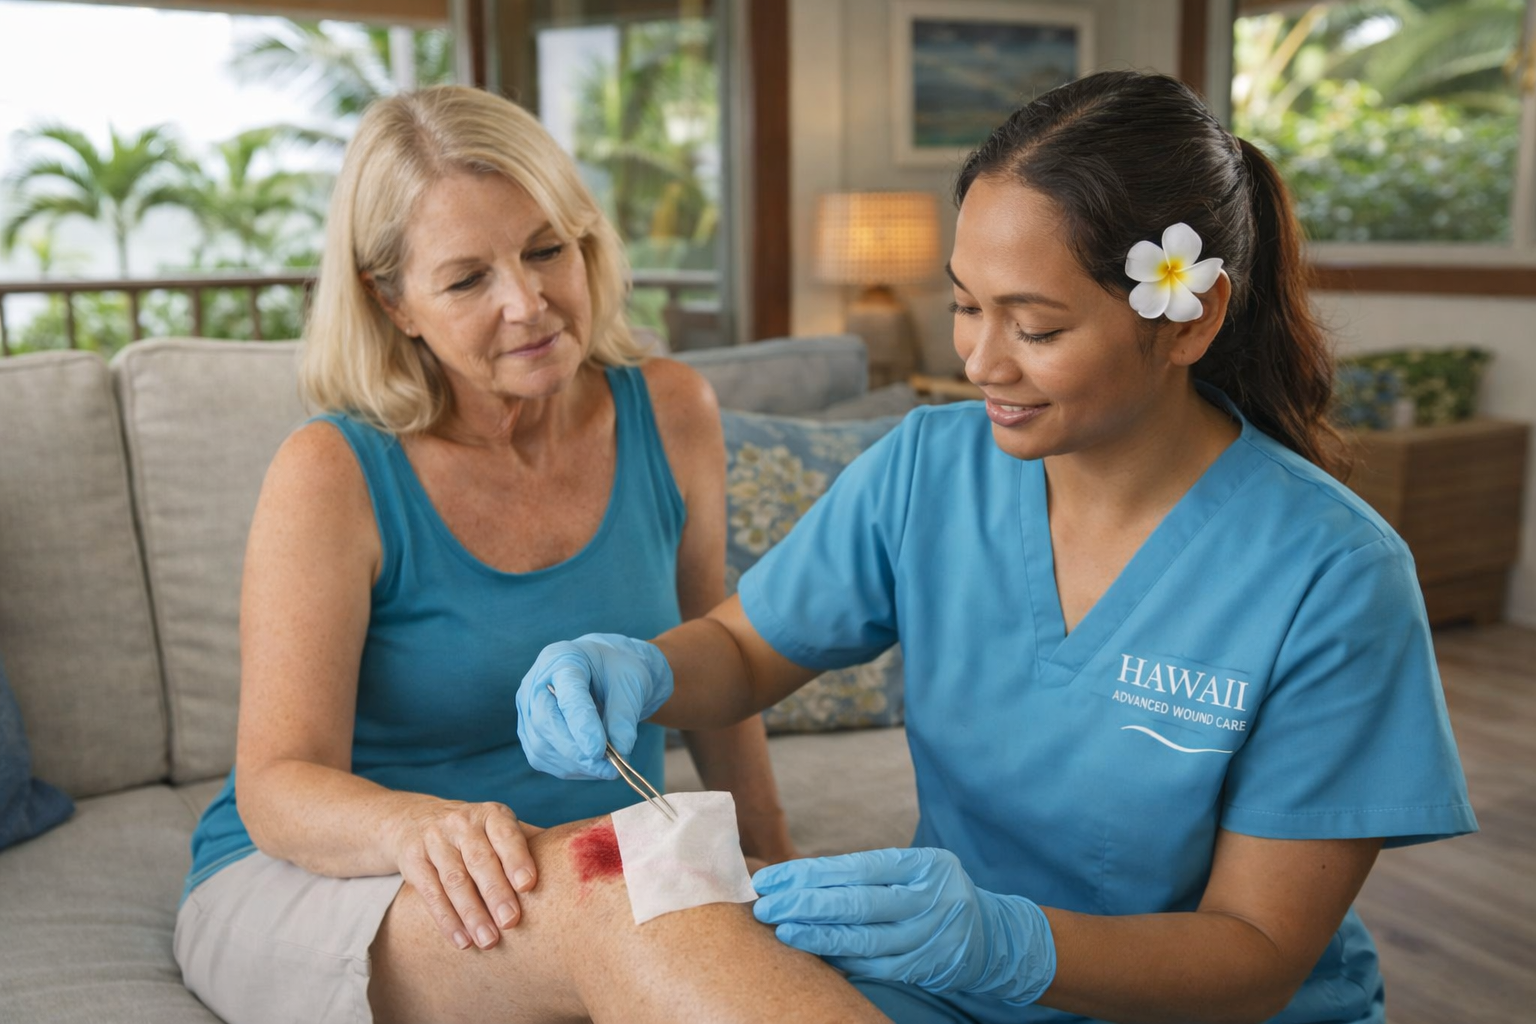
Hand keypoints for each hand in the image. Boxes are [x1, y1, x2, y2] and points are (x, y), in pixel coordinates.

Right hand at [386, 798, 539, 950]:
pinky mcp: (413, 859)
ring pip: (454, 879)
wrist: (412, 819)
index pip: (506, 834)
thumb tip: (576, 867)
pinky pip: (430, 892)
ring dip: (471, 913)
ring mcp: (435, 839)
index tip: (528, 885)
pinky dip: (446, 919)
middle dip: (496, 892)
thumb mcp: (498, 828)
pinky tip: (461, 940)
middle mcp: (462, 822)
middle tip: (511, 922)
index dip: (517, 858)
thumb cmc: (474, 833)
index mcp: (492, 815)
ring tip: (488, 941)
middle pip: (480, 860)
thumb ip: (530, 845)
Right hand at [516, 633, 673, 779]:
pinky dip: (572, 768)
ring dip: (577, 764)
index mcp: (561, 658)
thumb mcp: (631, 683)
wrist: (604, 673)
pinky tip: (594, 766)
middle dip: (577, 751)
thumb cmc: (617, 672)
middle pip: (545, 721)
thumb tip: (620, 751)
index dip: (581, 723)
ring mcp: (527, 710)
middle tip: (610, 767)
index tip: (599, 750)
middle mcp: (535, 683)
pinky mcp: (530, 734)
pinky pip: (544, 759)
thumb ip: (624, 716)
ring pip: (542, 747)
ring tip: (609, 767)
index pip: (566, 693)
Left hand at [752, 847, 1055, 1005]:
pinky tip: (814, 955)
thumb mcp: (913, 870)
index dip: (810, 873)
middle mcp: (928, 899)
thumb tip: (798, 878)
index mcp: (922, 865)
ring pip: (863, 940)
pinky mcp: (924, 968)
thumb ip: (866, 873)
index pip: (856, 866)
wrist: (991, 934)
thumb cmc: (933, 893)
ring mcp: (928, 937)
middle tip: (766, 906)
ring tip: (782, 931)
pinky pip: (873, 967)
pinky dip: (841, 961)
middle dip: (806, 904)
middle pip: (858, 903)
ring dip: (817, 937)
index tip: (773, 878)